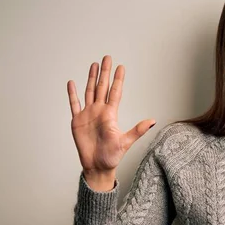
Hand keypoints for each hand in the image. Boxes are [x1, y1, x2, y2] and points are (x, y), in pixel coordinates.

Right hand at [67, 55, 155, 173]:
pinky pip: (74, 104)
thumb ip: (138, 130)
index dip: (118, 80)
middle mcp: (99, 111)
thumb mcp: (126, 142)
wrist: (97, 166)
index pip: (115, 92)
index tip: (121, 67)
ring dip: (90, 78)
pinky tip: (72, 82)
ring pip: (89, 92)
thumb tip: (153, 121)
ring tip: (93, 65)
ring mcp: (88, 115)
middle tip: (107, 58)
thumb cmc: (112, 156)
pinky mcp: (77, 121)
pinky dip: (72, 94)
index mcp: (111, 114)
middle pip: (102, 87)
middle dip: (104, 72)